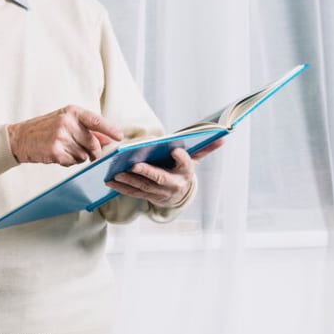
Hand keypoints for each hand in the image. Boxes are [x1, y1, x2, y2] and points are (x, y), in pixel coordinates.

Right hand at [6, 105, 123, 165]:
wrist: (20, 138)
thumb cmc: (45, 129)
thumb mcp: (65, 122)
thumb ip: (87, 129)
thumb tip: (108, 139)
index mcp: (72, 112)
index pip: (96, 121)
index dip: (110, 129)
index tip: (119, 136)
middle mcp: (67, 122)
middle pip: (92, 143)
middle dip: (94, 152)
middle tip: (90, 155)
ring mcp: (60, 136)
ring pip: (83, 155)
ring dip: (78, 157)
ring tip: (64, 150)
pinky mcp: (55, 151)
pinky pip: (72, 162)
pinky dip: (68, 162)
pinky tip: (58, 156)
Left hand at [105, 137, 224, 206]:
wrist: (179, 194)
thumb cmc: (183, 169)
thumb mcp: (194, 159)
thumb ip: (205, 147)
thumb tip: (223, 135)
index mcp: (186, 172)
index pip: (185, 164)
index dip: (181, 158)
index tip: (175, 150)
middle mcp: (174, 184)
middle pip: (161, 178)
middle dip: (148, 172)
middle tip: (135, 165)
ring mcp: (160, 193)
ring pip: (144, 187)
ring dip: (129, 181)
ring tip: (116, 172)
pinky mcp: (148, 197)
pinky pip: (134, 193)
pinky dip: (121, 188)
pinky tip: (109, 180)